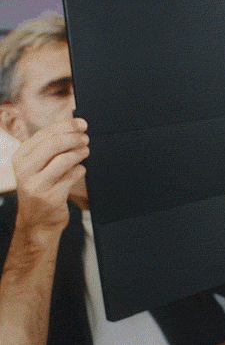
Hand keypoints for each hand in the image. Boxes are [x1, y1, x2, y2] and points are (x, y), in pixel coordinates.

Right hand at [11, 118, 88, 234]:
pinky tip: (79, 170)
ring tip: (86, 151)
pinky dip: (80, 170)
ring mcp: (37, 185)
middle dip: (74, 138)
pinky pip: (72, 176)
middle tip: (86, 138)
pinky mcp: (51, 197)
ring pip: (64, 160)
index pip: (44, 134)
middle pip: (54, 145)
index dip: (66, 126)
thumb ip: (50, 148)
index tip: (81, 124)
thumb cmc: (41, 187)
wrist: (37, 220)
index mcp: (19, 158)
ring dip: (79, 153)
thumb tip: (75, 126)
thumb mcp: (36, 166)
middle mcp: (24, 171)